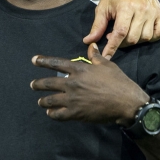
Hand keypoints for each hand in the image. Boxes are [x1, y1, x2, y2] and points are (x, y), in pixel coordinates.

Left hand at [30, 43, 148, 125]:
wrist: (126, 103)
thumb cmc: (118, 82)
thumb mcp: (107, 65)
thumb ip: (95, 56)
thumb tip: (91, 45)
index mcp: (79, 69)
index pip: (56, 63)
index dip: (43, 61)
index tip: (34, 60)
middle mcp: (72, 83)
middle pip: (49, 83)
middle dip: (38, 84)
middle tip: (32, 85)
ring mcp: (73, 99)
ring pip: (51, 100)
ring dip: (43, 101)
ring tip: (40, 102)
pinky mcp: (76, 113)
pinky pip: (59, 114)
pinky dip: (53, 114)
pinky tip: (50, 113)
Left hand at [84, 0, 159, 57]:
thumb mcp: (102, 7)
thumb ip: (97, 26)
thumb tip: (88, 42)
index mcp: (126, 7)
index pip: (120, 32)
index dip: (112, 46)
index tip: (106, 56)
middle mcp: (142, 10)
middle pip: (133, 38)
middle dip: (122, 42)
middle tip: (113, 35)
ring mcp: (153, 12)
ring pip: (146, 37)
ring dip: (135, 40)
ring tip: (127, 31)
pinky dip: (151, 37)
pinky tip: (141, 32)